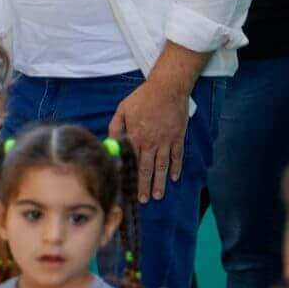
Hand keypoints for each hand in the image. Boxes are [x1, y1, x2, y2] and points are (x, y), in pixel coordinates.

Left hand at [111, 77, 189, 201]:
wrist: (168, 88)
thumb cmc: (142, 97)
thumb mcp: (122, 109)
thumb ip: (115, 127)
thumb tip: (110, 143)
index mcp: (135, 135)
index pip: (131, 161)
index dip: (129, 176)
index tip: (126, 188)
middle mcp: (151, 141)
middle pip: (147, 168)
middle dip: (144, 185)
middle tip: (143, 200)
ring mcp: (166, 140)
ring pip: (162, 166)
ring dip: (160, 182)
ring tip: (157, 196)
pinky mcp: (178, 138)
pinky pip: (178, 156)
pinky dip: (176, 168)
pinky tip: (173, 178)